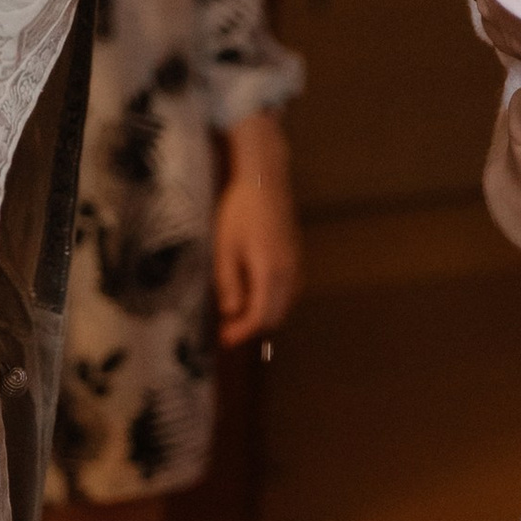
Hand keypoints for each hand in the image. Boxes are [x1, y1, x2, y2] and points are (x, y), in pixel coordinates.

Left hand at [212, 116, 301, 344]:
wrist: (265, 182)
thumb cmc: (240, 212)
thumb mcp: (225, 248)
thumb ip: (229, 284)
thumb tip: (232, 314)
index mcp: (271, 272)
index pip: (261, 316)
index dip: (242, 332)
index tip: (224, 339)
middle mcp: (290, 273)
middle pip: (276, 315)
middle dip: (252, 327)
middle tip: (227, 329)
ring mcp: (297, 265)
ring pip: (285, 305)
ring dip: (264, 315)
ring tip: (237, 314)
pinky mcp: (297, 258)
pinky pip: (290, 291)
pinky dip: (273, 301)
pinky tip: (255, 295)